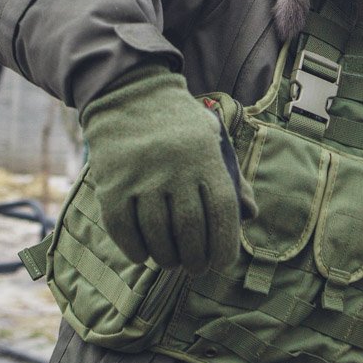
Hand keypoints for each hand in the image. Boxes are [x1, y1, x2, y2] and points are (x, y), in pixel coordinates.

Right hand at [80, 64, 242, 274]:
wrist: (129, 96)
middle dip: (196, 259)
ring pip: (157, 235)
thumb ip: (232, 178)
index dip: (225, 246)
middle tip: (195, 267)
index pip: (223, 213)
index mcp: (205, 158)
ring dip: (167, 258)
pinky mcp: (112, 185)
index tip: (221, 263)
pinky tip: (144, 254)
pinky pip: (124, 231)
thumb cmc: (179, 126)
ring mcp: (141, 178)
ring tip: (172, 262)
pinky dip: (136, 250)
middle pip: (190, 231)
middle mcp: (174, 169)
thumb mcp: (213, 140)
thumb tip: (250, 215)